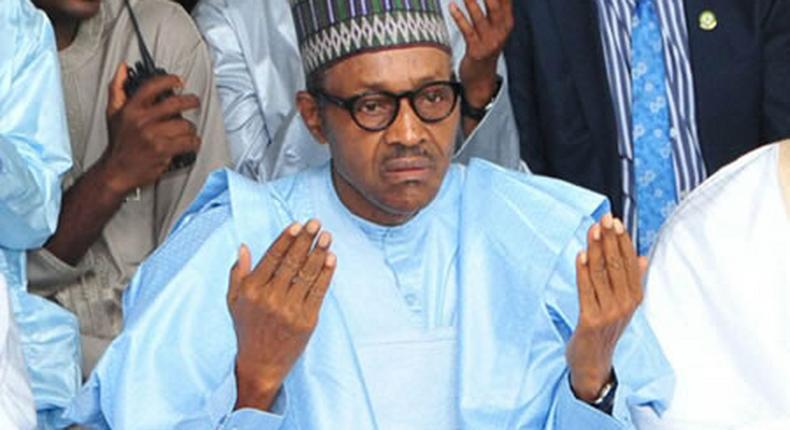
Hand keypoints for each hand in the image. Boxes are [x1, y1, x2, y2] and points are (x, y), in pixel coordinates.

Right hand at [101, 63, 200, 194]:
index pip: (152, 86)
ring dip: (190, 128)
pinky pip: (188, 142)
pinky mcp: (164, 151)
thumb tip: (123, 67)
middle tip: (194, 101)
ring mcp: (154, 136)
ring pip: (185, 125)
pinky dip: (193, 143)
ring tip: (188, 130)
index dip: (169, 80)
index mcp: (131, 109)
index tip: (178, 80)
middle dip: (190, 101)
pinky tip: (190, 142)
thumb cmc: (119, 142)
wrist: (117, 170)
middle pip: (175, 104)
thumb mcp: (113, 112)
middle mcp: (142, 120)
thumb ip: (117, 88)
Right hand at [229, 220, 335, 410]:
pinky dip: (326, 274)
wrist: (261, 364)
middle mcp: (270, 298)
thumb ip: (237, 274)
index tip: (297, 225)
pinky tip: (331, 259)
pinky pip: (318, 292)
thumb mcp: (234, 302)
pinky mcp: (306, 320)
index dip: (286, 239)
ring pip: (307, 275)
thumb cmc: (247, 330)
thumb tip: (243, 247)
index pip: (272, 258)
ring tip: (326, 237)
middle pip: (291, 262)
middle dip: (305, 240)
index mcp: (252, 290)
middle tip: (316, 223)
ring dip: (318, 253)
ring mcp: (289, 310)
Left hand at [449, 0, 513, 107]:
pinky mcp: (476, 50)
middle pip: (494, 5)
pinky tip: (452, 7)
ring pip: (480, 17)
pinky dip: (459, 17)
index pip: (505, 0)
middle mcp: (501, 31)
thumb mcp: (495, 27)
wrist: (481, 77)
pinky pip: (467, 31)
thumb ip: (496, 8)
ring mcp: (489, 41)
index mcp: (507, 22)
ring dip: (471, 2)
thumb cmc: (485, 46)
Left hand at [566, 214, 647, 401]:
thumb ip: (632, 280)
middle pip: (617, 265)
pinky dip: (582, 271)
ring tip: (592, 230)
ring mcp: (609, 312)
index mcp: (634, 297)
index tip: (616, 221)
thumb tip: (642, 257)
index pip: (630, 263)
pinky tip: (580, 255)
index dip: (623, 241)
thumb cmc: (606, 329)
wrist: (594, 362)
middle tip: (605, 218)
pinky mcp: (591, 319)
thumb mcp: (623, 304)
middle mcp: (625, 304)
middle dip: (610, 240)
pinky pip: (586, 290)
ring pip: (602, 274)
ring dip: (595, 249)